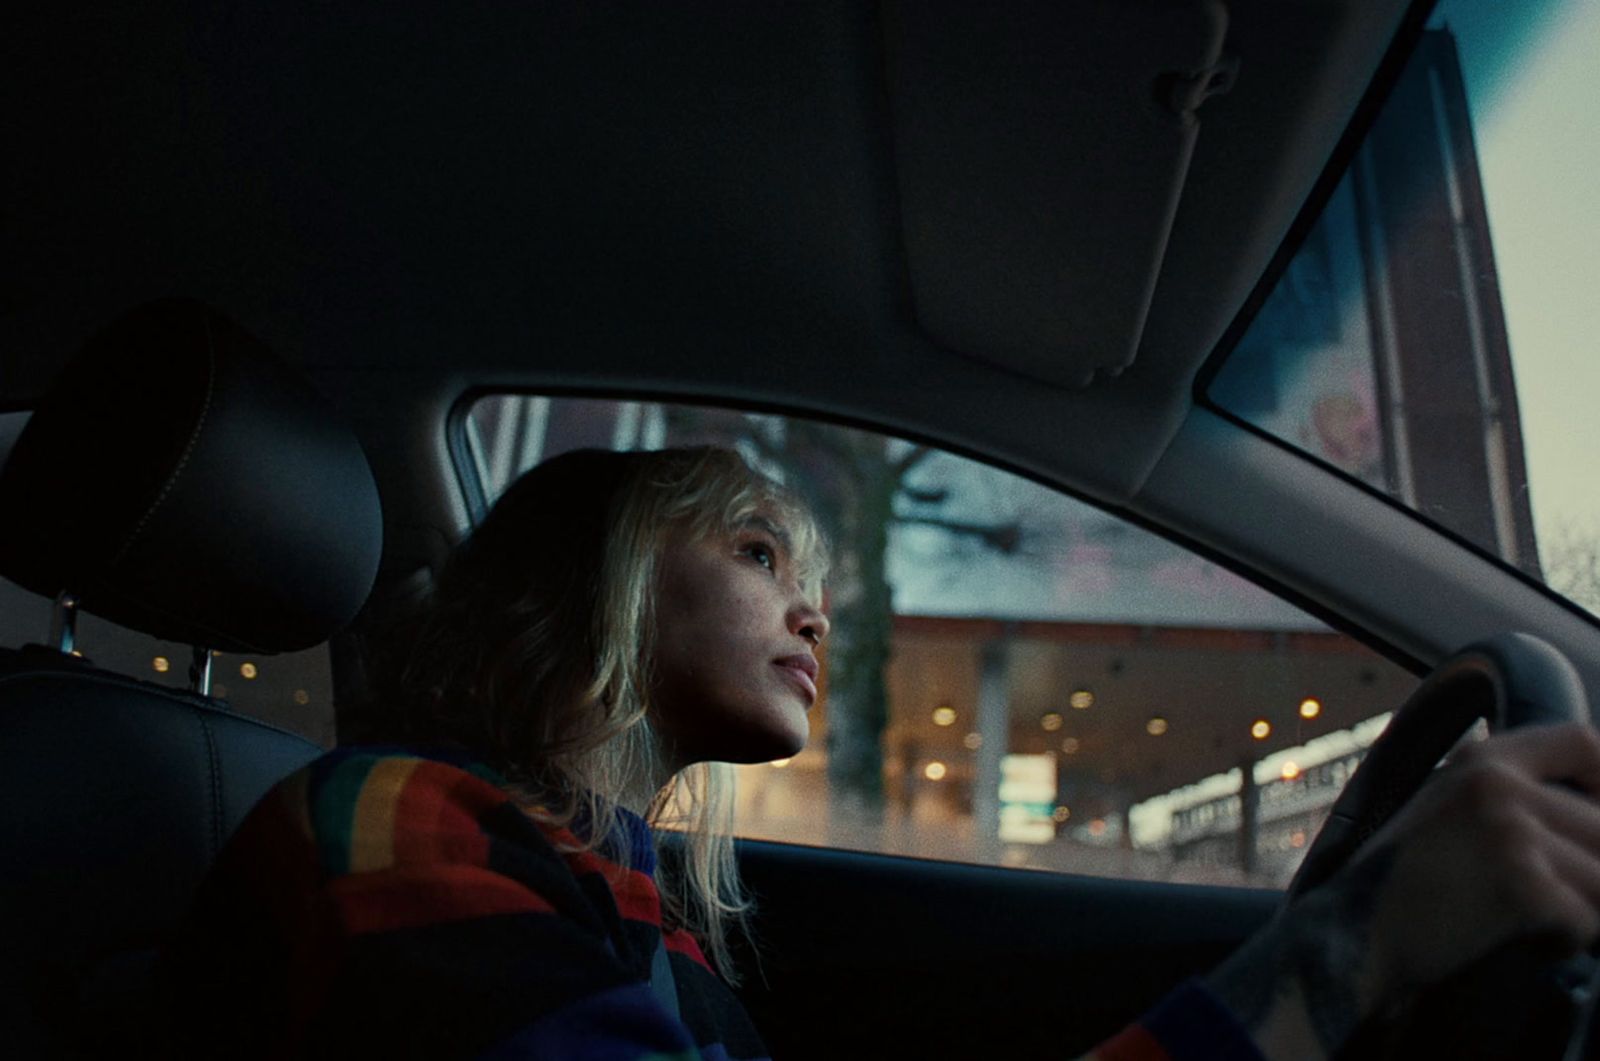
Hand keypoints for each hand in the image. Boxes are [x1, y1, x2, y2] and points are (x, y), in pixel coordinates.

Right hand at [1207, 721, 1599, 1058]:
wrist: (1352, 938)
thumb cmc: (1400, 886)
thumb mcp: (1444, 809)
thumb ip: (1506, 796)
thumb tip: (1587, 814)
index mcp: (1481, 762)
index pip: (1583, 743)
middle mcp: (1498, 787)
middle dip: (1593, 870)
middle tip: (1564, 894)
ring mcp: (1509, 835)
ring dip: (1586, 907)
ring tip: (1541, 920)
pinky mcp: (1520, 888)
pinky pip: (1588, 919)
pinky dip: (1569, 940)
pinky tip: (1530, 941)